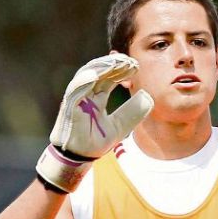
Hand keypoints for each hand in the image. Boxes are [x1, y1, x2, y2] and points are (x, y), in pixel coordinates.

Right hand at [36, 53, 153, 192]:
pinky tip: (99, 73)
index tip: (136, 66)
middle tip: (131, 61)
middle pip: (99, 73)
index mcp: (96, 98)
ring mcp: (76, 98)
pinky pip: (75, 88)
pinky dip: (85, 79)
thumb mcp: (121, 126)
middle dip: (114, 64)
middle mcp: (86, 94)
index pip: (109, 79)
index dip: (121, 71)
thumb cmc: (96, 141)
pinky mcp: (68, 105)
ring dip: (102, 66)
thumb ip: (133, 112)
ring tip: (118, 61)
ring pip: (87, 75)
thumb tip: (148, 96)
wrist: (80, 158)